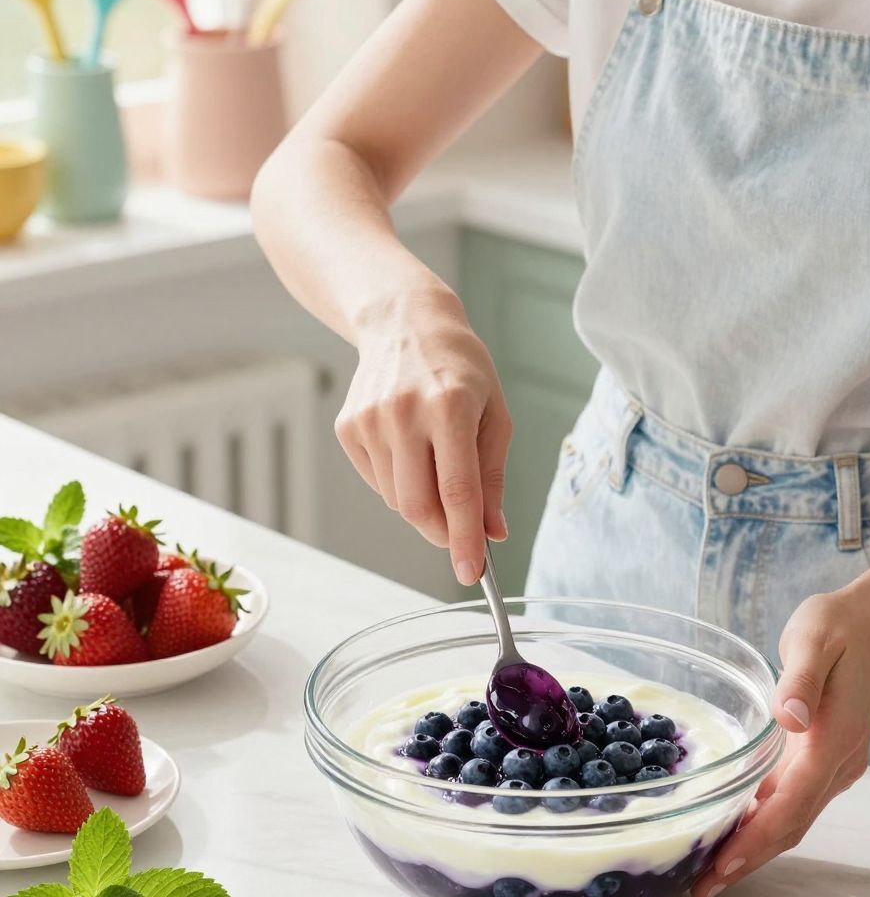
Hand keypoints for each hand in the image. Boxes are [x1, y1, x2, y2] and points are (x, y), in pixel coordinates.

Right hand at [335, 281, 512, 583]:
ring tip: (436, 464)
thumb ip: (492, 477)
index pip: (456, 490)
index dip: (464, 539)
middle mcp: (405, 412)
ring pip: (396, 500)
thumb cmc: (460, 369)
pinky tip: (410, 448)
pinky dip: (399, 483)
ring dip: (423, 504)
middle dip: (442, 532)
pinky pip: (378, 482)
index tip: (471, 573)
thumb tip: (492, 532)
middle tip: (459, 532)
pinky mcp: (348, 427)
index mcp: (450, 406)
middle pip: (418, 506)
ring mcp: (370, 420)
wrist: (405, 323)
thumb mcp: (494, 414)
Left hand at [691, 575, 869, 896]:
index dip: (756, 841)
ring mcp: (836, 765)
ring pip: (793, 820)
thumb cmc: (843, 624)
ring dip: (754, 849)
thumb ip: (801, 679)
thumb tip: (791, 718)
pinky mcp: (826, 759)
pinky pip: (793, 803)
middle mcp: (838, 763)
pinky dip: (763, 824)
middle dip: (747, 861)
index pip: (792, 805)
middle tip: (700, 889)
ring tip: (707, 872)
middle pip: (791, 826)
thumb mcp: (817, 637)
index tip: (721, 868)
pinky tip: (732, 832)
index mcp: (834, 739)